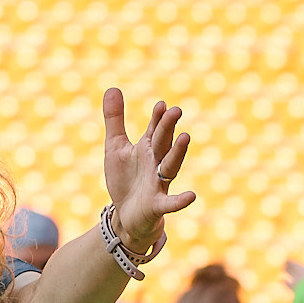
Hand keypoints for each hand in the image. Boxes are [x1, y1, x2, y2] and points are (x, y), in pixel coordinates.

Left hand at [102, 89, 194, 250]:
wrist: (125, 215)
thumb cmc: (124, 179)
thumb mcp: (115, 147)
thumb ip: (114, 119)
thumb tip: (112, 87)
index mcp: (147, 148)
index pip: (154, 129)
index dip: (158, 118)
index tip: (161, 105)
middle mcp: (156, 163)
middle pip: (163, 142)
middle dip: (168, 127)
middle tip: (174, 110)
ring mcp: (158, 183)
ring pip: (170, 166)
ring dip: (178, 152)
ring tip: (185, 137)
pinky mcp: (156, 205)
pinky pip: (169, 203)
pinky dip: (180, 200)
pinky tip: (192, 196)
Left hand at [283, 234, 303, 293]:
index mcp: (300, 270)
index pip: (290, 264)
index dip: (288, 262)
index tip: (286, 260)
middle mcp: (296, 280)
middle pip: (287, 273)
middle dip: (286, 269)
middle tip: (284, 267)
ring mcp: (296, 290)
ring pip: (287, 284)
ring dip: (284, 281)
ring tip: (281, 280)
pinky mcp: (298, 300)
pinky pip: (293, 295)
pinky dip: (293, 293)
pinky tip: (293, 295)